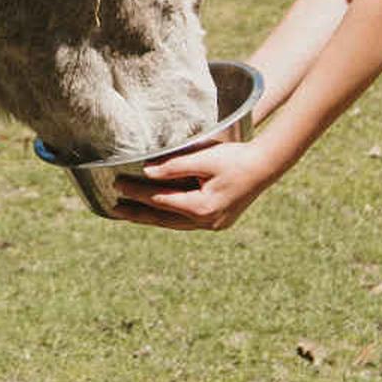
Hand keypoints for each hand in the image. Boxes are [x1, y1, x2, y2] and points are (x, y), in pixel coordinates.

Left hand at [110, 135, 284, 231]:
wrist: (266, 165)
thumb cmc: (235, 157)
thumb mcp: (203, 158)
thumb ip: (174, 166)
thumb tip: (147, 172)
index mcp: (201, 207)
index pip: (160, 200)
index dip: (137, 193)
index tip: (117, 185)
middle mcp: (207, 222)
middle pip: (164, 219)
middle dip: (138, 214)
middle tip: (114, 210)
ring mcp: (214, 224)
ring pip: (176, 223)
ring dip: (154, 218)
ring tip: (131, 214)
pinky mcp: (219, 221)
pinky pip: (187, 221)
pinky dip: (171, 216)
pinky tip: (160, 212)